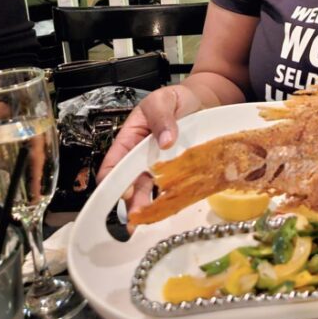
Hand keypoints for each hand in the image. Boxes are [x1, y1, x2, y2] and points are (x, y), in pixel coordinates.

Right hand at [97, 83, 203, 221]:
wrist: (203, 101)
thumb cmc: (178, 98)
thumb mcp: (164, 99)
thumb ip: (162, 117)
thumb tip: (165, 141)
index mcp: (131, 137)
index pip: (115, 161)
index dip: (114, 178)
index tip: (123, 191)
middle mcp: (142, 154)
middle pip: (131, 180)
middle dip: (131, 199)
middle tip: (136, 216)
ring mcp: (159, 164)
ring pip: (149, 187)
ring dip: (147, 204)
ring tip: (148, 219)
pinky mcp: (177, 169)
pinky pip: (171, 185)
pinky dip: (170, 197)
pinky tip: (170, 208)